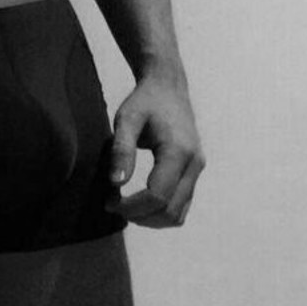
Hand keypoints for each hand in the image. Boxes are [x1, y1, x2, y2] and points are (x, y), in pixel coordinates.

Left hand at [106, 73, 204, 227]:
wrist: (168, 86)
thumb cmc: (144, 101)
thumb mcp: (126, 120)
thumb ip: (121, 150)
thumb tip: (115, 183)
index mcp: (178, 151)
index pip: (157, 196)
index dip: (131, 206)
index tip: (108, 201)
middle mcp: (194, 163)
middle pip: (169, 211)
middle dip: (139, 216)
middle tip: (113, 205)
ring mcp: (197, 169)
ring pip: (178, 214)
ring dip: (150, 219)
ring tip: (125, 206)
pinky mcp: (194, 172)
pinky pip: (181, 206)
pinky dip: (160, 212)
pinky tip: (139, 202)